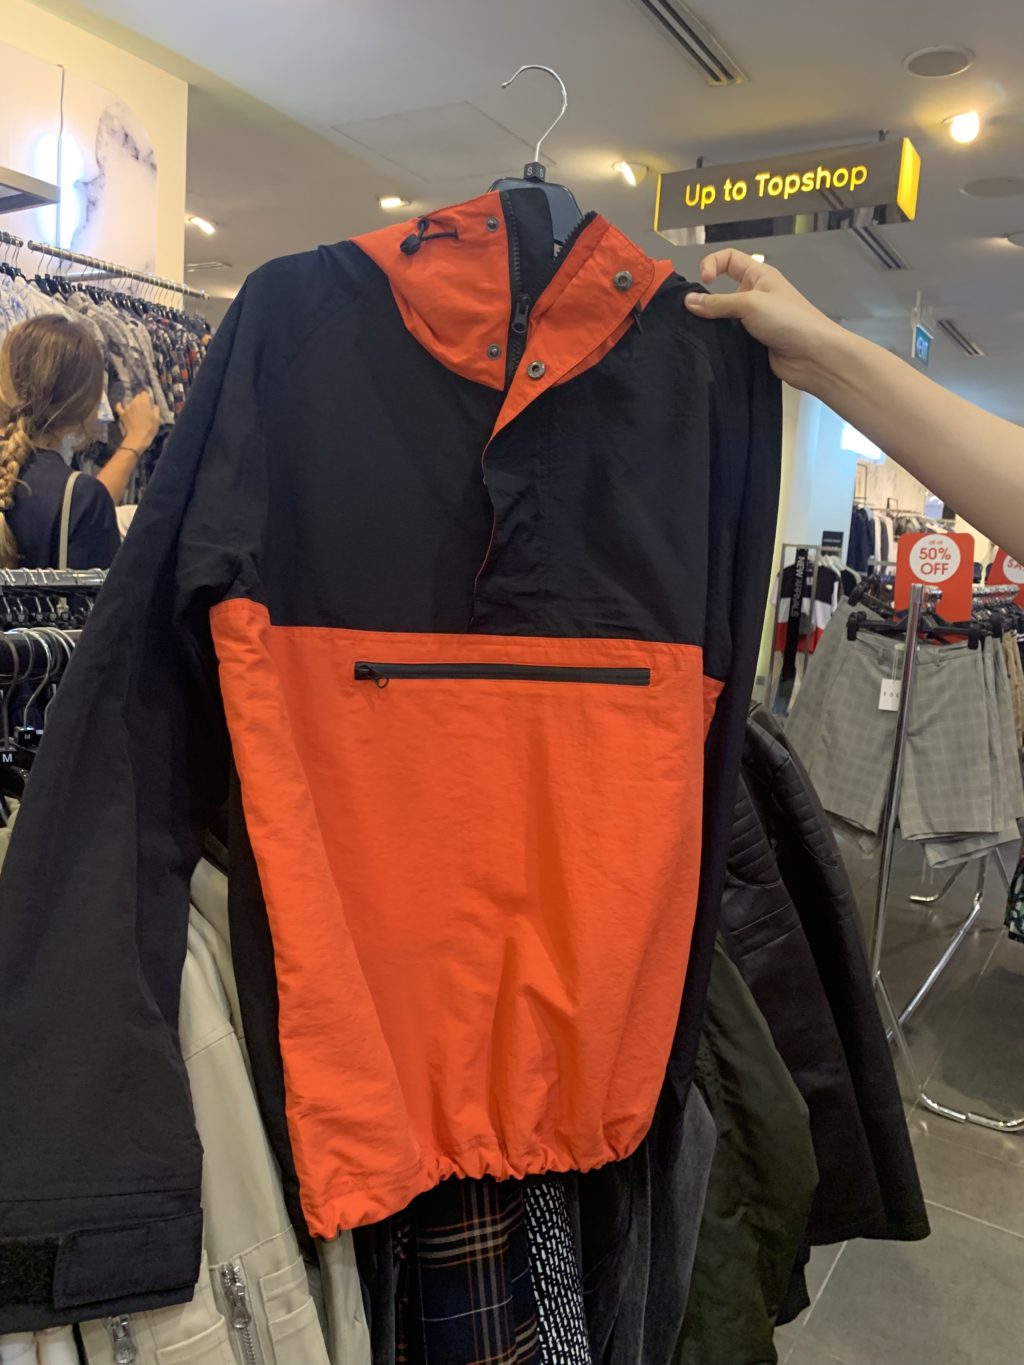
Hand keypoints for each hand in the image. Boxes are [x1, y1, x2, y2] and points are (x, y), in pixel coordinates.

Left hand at [115, 393, 159, 453]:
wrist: (138, 437)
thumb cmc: (150, 428)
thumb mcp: (157, 419)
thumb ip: (156, 409)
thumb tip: (154, 405)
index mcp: (144, 403)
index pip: (145, 393)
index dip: (147, 396)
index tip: (149, 401)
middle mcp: (135, 402)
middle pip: (137, 396)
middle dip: (141, 399)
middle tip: (144, 406)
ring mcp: (127, 408)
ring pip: (130, 401)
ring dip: (133, 403)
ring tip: (136, 409)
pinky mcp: (122, 414)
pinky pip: (119, 407)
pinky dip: (120, 405)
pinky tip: (120, 405)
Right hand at [684, 249, 847, 390]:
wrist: (813, 357)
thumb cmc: (788, 320)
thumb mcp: (750, 304)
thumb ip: (717, 303)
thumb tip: (688, 301)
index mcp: (759, 276)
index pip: (728, 259)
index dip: (712, 264)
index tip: (704, 282)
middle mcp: (755, 295)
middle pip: (722, 291)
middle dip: (706, 300)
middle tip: (693, 315)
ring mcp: (754, 320)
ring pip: (724, 318)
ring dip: (712, 324)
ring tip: (698, 334)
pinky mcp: (752, 342)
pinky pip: (730, 338)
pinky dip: (719, 342)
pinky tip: (709, 348)